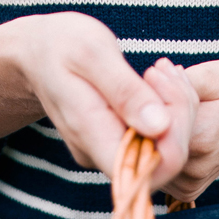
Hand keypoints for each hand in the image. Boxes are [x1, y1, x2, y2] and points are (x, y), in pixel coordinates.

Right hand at [18, 15, 198, 189]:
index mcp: (92, 138)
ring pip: (166, 149)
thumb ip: (125, 92)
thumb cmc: (62, 46)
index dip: (173, 139)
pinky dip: (169, 109)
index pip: (148, 172)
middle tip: (167, 71)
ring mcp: (111, 152)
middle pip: (165, 162)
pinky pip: (158, 138)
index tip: (165, 88)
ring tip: (163, 71)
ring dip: (178, 109)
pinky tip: (159, 81)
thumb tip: (158, 127)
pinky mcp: (120, 143)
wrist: (38, 52)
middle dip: (181, 116)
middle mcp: (101, 156)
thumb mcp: (92, 54)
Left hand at [147, 60, 218, 201]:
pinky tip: (171, 130)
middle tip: (162, 85)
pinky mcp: (188, 191)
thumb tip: (147, 82)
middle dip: (148, 113)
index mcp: (201, 139)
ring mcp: (191, 185)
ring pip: (149, 156)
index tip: (158, 74)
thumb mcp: (212, 75)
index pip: (151, 121)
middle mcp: (194, 169)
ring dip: (151, 133)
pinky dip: (158, 149)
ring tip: (170, 109)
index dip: (149, 95)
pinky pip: (158, 169)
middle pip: (147, 141)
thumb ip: (177, 83)